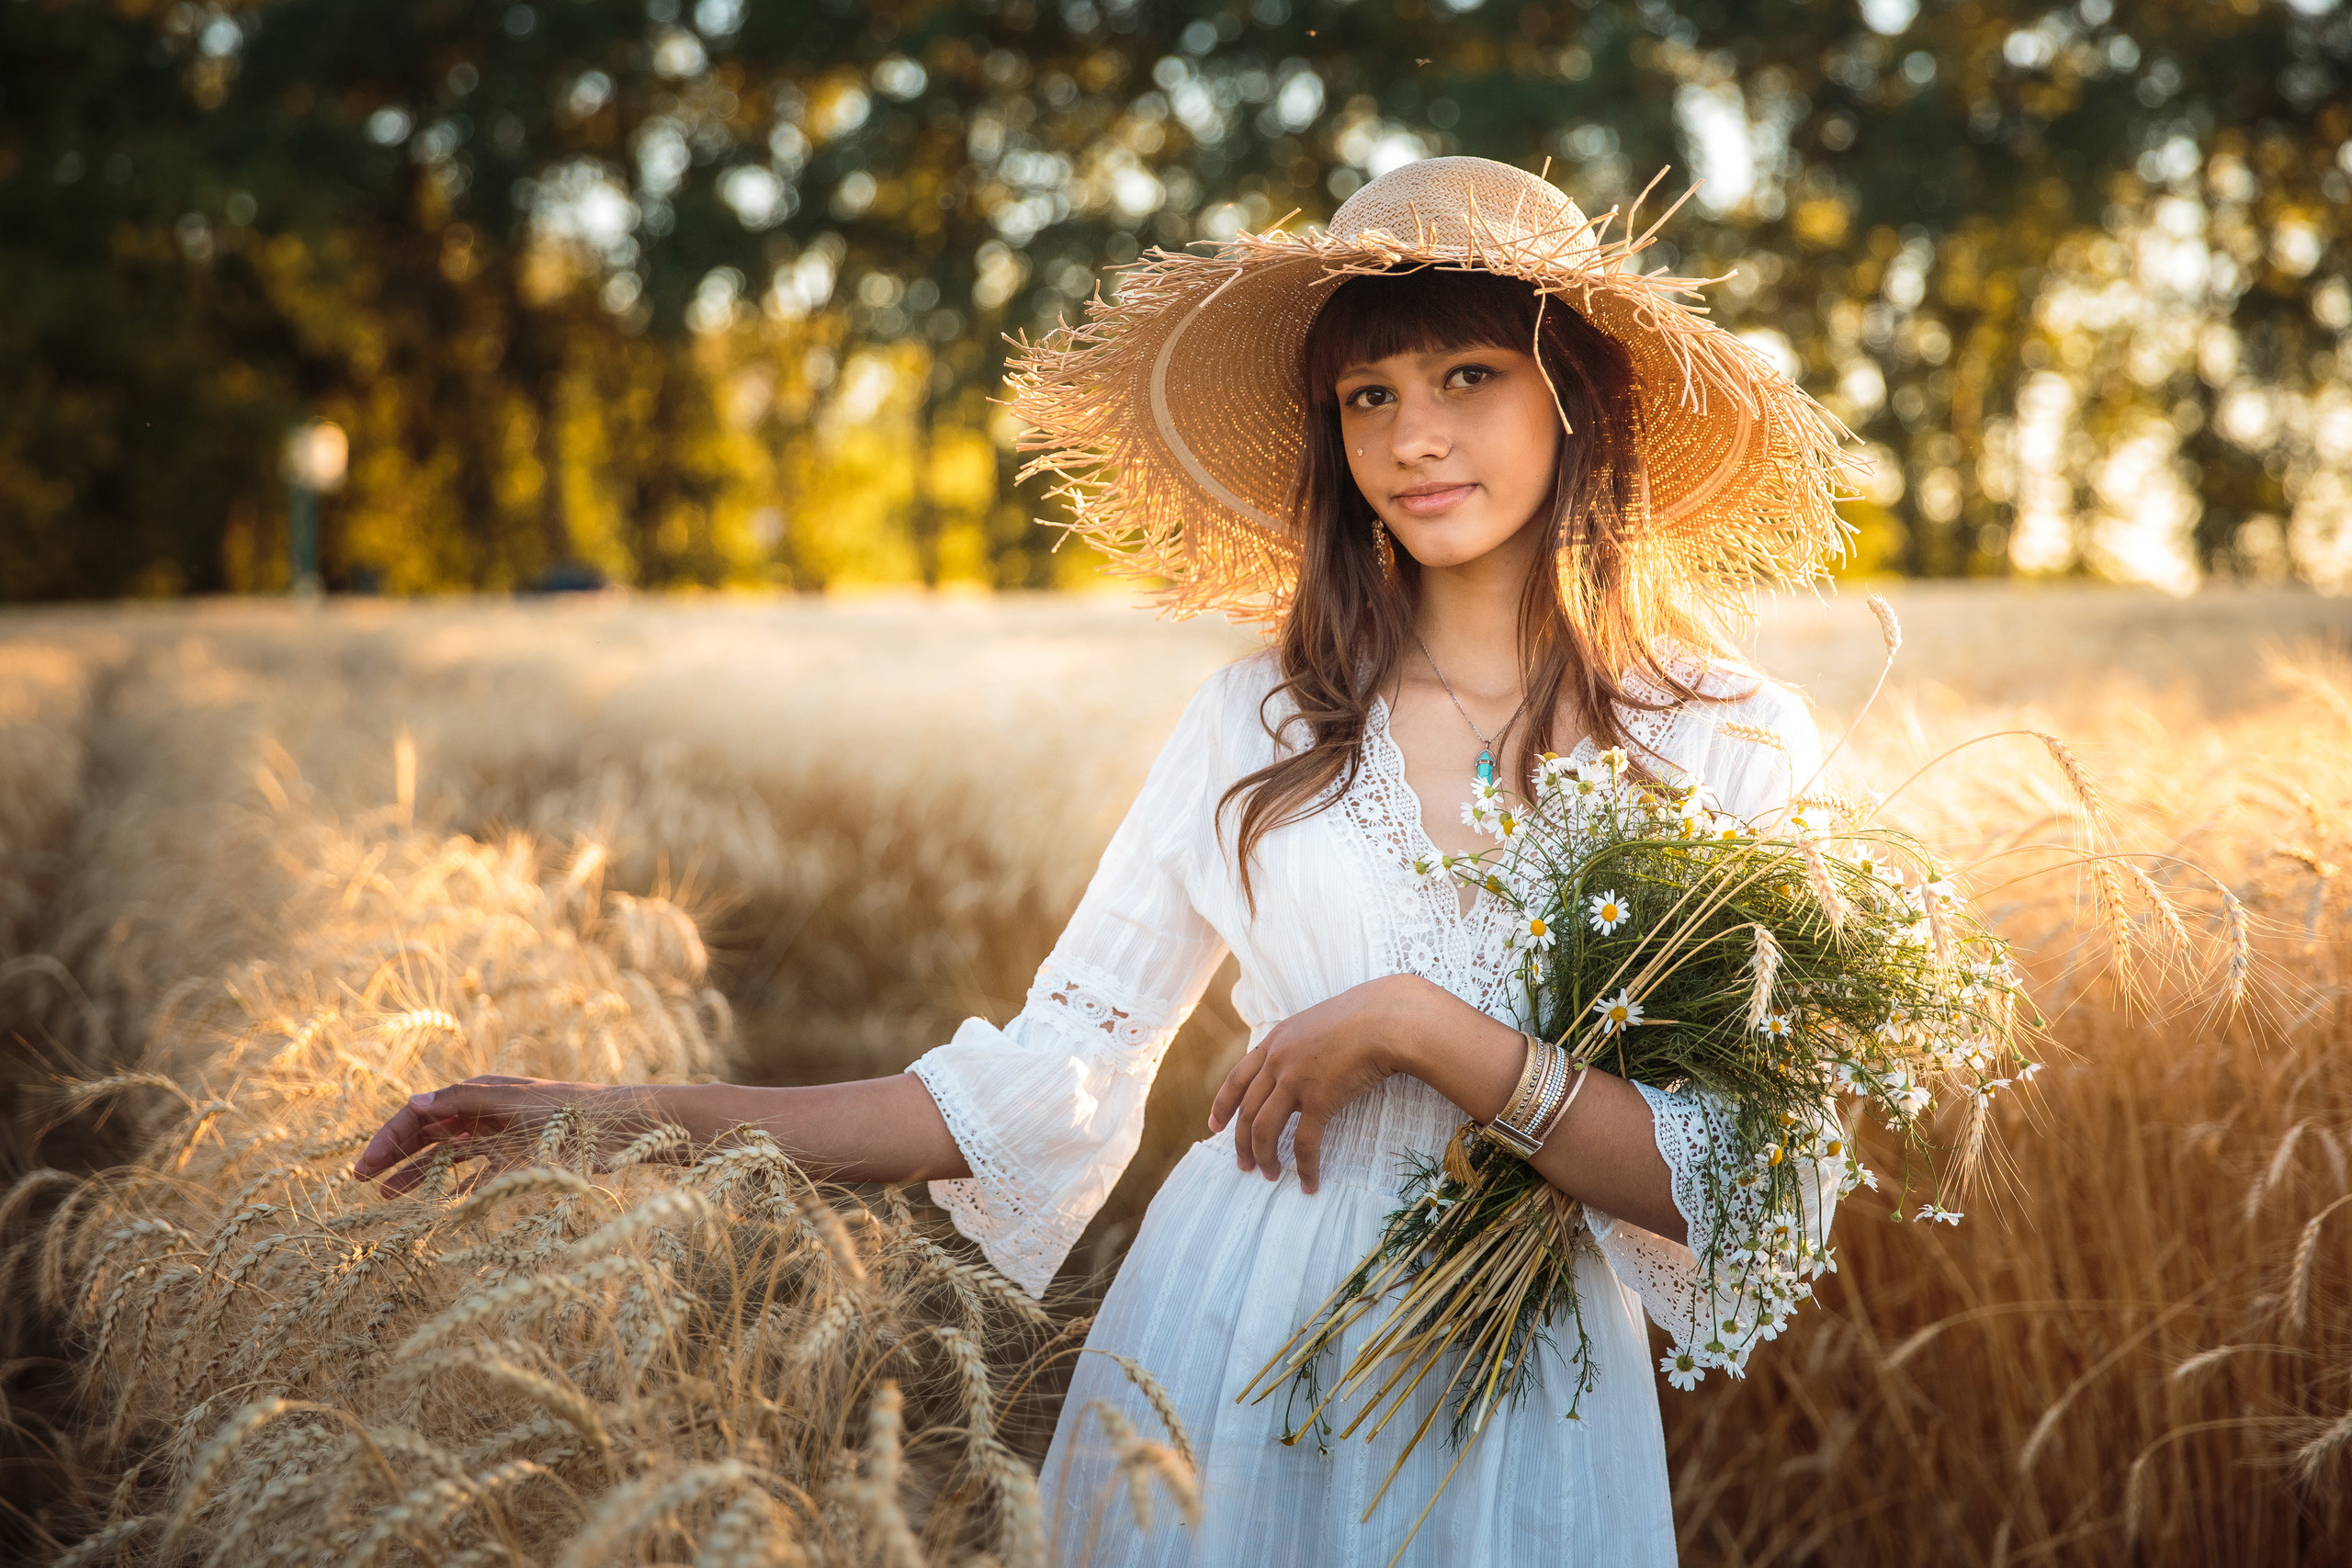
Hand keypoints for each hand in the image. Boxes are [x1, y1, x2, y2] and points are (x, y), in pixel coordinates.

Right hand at [353, 1074, 641, 1194]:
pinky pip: (477, 1178)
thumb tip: (415, 1102)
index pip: (422, 1113)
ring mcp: (499, 1139)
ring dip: (417, 1175)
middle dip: (396, 1155)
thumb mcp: (512, 1101)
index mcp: (479, 1093)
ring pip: (447, 1158)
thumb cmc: (565, 1107)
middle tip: (362, 1182)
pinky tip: (436, 1208)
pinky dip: (455, 1191)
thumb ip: (464, 1100)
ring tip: (387, 1197)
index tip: (364, 1167)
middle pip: (429, 1134)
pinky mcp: (518, 1161)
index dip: (390, 1137)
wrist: (616, 1127)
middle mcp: (484, 1114)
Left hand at [1207, 975, 1433, 1194]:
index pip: (1236, 1078)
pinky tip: (1309, 1183)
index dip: (1223, 1105)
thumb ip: (1300, 1046)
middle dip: (1240, 1142)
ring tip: (1269, 1175)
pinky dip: (1306, 1167)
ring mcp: (1294, 1081)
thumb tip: (1302, 1067)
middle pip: (1246, 1110)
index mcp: (1275, 1042)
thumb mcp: (1316, 1024)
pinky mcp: (1319, 1100)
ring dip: (1265, 1157)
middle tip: (1243, 1164)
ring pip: (1264, 1129)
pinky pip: (1304, 1143)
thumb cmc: (1362, 1017)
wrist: (1385, 1018)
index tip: (1214, 1125)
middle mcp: (1277, 1061)